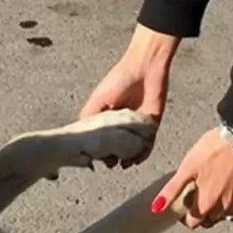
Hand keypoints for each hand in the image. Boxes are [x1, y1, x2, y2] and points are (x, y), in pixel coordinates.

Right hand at [80, 24, 179, 165]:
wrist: (144, 68)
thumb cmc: (118, 80)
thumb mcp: (98, 101)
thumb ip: (89, 117)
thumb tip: (81, 137)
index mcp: (107, 117)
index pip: (102, 139)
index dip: (98, 150)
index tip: (96, 157)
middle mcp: (121, 123)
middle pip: (117, 147)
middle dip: (113, 157)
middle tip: (111, 162)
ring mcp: (137, 125)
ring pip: (132, 148)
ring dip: (128, 159)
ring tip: (124, 165)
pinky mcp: (151, 124)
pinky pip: (148, 143)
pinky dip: (144, 154)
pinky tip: (137, 160)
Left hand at [152, 128, 232, 228]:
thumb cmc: (213, 149)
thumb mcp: (187, 167)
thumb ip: (172, 190)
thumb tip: (156, 208)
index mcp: (206, 204)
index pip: (193, 224)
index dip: (186, 217)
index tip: (185, 205)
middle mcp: (223, 208)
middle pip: (209, 221)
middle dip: (202, 212)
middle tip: (199, 194)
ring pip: (225, 215)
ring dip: (218, 208)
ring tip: (214, 188)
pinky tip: (229, 186)